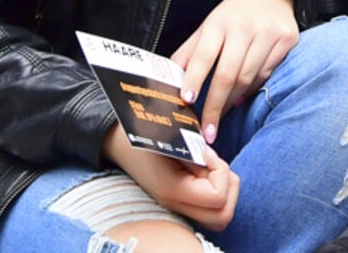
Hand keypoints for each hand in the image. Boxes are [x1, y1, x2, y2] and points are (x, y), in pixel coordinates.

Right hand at [103, 126, 240, 231]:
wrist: (119, 142)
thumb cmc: (144, 132)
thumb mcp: (168, 135)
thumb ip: (192, 148)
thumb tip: (211, 158)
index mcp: (172, 190)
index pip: (217, 197)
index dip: (221, 171)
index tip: (206, 152)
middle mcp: (176, 204)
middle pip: (223, 216)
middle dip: (229, 186)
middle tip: (215, 164)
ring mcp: (179, 205)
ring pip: (220, 215)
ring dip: (225, 189)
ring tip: (211, 167)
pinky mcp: (181, 201)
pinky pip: (210, 208)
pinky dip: (217, 190)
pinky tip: (204, 170)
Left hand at [169, 0, 298, 143]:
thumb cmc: (232, 16)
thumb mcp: (207, 28)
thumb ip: (189, 54)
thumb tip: (166, 82)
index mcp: (218, 23)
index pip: (203, 55)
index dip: (194, 79)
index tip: (187, 101)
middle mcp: (244, 27)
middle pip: (227, 74)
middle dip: (215, 106)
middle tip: (208, 130)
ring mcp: (268, 33)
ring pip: (248, 78)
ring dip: (232, 102)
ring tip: (222, 115)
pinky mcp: (287, 39)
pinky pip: (266, 74)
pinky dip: (251, 90)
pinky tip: (241, 97)